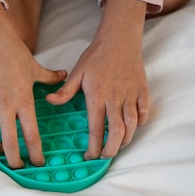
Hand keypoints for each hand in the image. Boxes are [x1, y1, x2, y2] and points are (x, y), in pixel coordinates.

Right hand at [0, 4, 66, 167]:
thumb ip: (50, 78)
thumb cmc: (15, 53)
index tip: (38, 163)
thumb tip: (63, 76)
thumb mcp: (36, 67)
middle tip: (18, 165)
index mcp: (24, 101)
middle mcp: (5, 106)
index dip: (36, 154)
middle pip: (9, 144)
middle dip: (15, 160)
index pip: (32, 136)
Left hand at [46, 0, 149, 158]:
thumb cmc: (96, 56)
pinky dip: (141, 122)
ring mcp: (131, 95)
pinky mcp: (143, 90)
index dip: (93, 146)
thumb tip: (49, 101)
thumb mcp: (77, 73)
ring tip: (118, 146)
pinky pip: (145, 112)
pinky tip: (134, 127)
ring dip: (126, 139)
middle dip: (112, 149)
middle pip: (117, 132)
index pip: (96, 128)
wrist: (119, 39)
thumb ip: (65, 91)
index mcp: (97, 97)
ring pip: (133, 125)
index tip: (89, 156)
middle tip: (105, 157)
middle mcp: (115, 99)